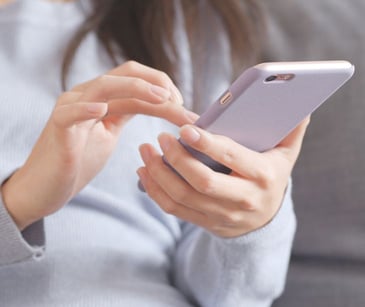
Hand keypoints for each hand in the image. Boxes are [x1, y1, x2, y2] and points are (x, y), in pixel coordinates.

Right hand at [2, 61, 196, 229]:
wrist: (46, 187)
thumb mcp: (109, 133)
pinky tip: (102, 110)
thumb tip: (158, 106)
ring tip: (161, 98)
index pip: (136, 81)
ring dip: (136, 89)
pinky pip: (70, 112)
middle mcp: (87, 96)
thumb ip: (126, 114)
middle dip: (158, 85)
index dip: (163, 88)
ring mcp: (71, 109)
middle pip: (125, 75)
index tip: (184, 106)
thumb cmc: (79, 160)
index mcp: (103, 99)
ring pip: (103, 86)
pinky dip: (85, 108)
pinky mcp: (58, 128)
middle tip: (180, 102)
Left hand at [137, 117, 309, 237]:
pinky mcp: (205, 223)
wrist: (265, 219)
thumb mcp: (286, 154)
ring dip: (158, 174)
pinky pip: (174, 209)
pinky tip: (145, 172)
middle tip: (160, 137)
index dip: (207, 144)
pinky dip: (155, 191)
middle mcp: (242, 199)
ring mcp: (222, 215)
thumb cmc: (271, 176)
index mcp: (263, 176)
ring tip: (145, 151)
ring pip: (182, 197)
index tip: (185, 129)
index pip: (231, 158)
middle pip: (202, 182)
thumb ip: (291, 129)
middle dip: (176, 159)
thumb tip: (300, 104)